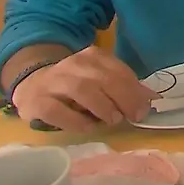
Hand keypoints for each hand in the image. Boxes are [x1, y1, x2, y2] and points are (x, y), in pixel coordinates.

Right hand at [11, 46, 158, 131]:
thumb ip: (124, 87)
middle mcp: (72, 65)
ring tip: (113, 120)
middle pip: (103, 79)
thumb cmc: (74, 87)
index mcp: (92, 57)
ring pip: (82, 90)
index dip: (135, 90)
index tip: (145, 108)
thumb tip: (152, 98)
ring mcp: (52, 82)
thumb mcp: (100, 81)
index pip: (118, 70)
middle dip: (123, 98)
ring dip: (102, 107)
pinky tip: (88, 127)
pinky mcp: (36, 102)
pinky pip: (57, 111)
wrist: (31, 86)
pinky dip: (76, 121)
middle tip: (133, 116)